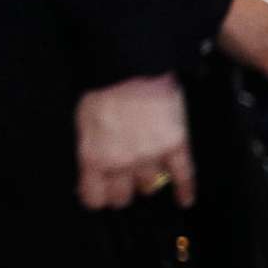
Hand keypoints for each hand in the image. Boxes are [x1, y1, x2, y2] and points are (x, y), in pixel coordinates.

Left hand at [74, 74, 194, 209]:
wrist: (132, 68)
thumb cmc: (105, 89)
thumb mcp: (83, 122)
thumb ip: (87, 150)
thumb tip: (89, 174)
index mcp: (95, 157)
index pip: (94, 197)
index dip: (96, 198)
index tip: (99, 196)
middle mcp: (123, 162)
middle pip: (123, 196)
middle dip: (121, 192)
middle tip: (122, 185)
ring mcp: (151, 156)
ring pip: (150, 185)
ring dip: (146, 182)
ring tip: (145, 175)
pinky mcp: (174, 146)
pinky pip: (183, 175)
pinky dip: (185, 189)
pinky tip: (184, 199)